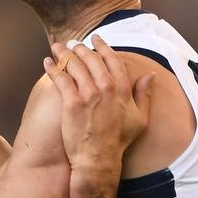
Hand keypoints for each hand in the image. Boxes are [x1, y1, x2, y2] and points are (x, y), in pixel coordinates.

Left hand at [44, 34, 152, 175]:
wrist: (98, 159)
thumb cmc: (119, 140)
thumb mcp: (141, 118)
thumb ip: (145, 95)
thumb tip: (149, 75)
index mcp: (123, 90)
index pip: (112, 60)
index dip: (103, 47)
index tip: (96, 39)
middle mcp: (106, 88)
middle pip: (91, 59)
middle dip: (81, 48)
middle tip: (73, 43)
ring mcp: (88, 95)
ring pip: (75, 66)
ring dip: (65, 54)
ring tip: (58, 48)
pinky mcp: (72, 103)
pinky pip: (61, 79)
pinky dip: (53, 68)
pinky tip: (47, 62)